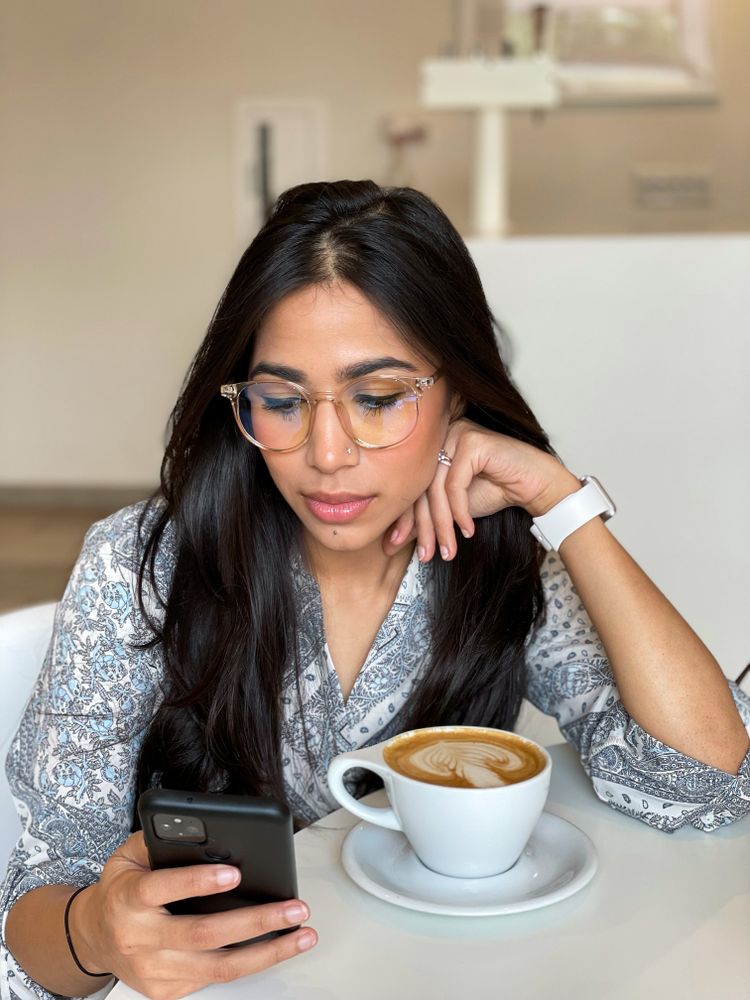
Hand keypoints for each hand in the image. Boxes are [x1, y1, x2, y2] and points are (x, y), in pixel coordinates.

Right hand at [70, 832, 316, 999]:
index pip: (161, 889)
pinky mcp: (167, 991)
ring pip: (218, 967)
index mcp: (128, 899)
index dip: (197, 882)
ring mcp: (154, 971)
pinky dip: (252, 964)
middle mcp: (139, 939)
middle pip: (203, 934)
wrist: (94, 937)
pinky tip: (279, 948)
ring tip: (301, 933)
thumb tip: (203, 829)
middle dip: (256, 922)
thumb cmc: (122, 888)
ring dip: (267, 952)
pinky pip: (216, 979)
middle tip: (293, 907)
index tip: (234, 873)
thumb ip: (162, 839)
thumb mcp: (130, 854)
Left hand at [383, 418, 578, 560]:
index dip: (403, 518)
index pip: (410, 486)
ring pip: (436, 489)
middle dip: (423, 527)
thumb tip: (392, 538)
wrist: (536, 485)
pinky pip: (455, 485)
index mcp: (431, 447)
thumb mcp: (452, 508)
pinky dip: (460, 512)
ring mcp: (456, 434)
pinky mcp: (472, 440)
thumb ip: (426, 515)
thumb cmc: (496, 491)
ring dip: (442, 526)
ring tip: (448, 550)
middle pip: (420, 487)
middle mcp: (440, 436)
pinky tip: (468, 531)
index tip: (394, 546)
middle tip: (425, 556)